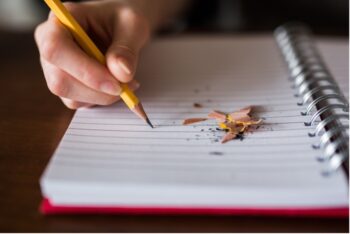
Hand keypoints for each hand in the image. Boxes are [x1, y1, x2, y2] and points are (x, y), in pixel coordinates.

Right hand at [35, 0, 150, 108]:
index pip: (55, 49)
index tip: (115, 82)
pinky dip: (102, 99)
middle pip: (59, 80)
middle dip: (97, 90)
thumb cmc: (123, 20)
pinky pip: (79, 102)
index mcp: (61, 21)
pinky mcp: (67, 85)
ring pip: (70, 96)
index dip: (84, 70)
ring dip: (103, 96)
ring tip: (126, 82)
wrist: (122, 27)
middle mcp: (51, 46)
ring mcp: (55, 68)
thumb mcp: (133, 25)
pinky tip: (115, 86)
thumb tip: (121, 73)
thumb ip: (127, 48)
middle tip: (127, 86)